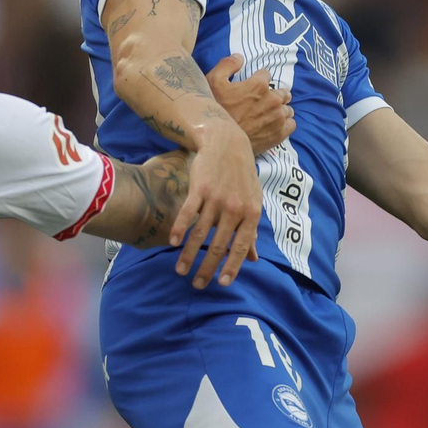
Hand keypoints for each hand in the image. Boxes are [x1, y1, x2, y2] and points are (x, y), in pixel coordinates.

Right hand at [172, 124, 263, 289]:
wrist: (227, 143)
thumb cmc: (242, 176)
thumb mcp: (252, 201)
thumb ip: (251, 231)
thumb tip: (253, 259)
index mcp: (251, 213)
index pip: (241, 246)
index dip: (232, 266)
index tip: (222, 284)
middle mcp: (235, 207)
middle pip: (218, 244)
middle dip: (207, 268)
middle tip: (197, 285)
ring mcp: (217, 198)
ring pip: (200, 233)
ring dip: (189, 255)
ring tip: (180, 270)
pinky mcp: (200, 188)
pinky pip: (188, 213)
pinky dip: (180, 229)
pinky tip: (173, 243)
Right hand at [206, 54, 293, 155]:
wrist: (218, 140)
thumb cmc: (215, 110)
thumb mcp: (213, 80)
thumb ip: (227, 64)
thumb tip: (240, 57)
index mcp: (259, 85)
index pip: (266, 74)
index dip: (257, 79)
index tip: (251, 86)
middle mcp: (273, 99)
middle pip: (282, 92)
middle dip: (274, 94)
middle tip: (262, 101)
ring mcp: (278, 117)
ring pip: (287, 109)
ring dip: (280, 109)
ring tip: (268, 114)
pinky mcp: (279, 134)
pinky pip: (291, 124)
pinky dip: (285, 123)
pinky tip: (274, 125)